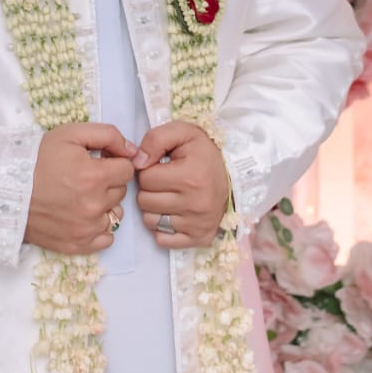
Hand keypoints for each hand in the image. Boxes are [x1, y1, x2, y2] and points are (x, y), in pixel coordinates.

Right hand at [24, 123, 137, 254]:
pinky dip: (98, 227)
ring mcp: (87, 228)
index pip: (127, 169)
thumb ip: (107, 135)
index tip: (98, 162)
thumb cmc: (38, 159)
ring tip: (82, 196)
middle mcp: (94, 206)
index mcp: (95, 176)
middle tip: (84, 177)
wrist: (7, 189)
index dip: (113, 162)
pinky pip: (106, 238)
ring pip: (115, 214)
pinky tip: (83, 215)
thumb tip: (133, 151)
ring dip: (105, 205)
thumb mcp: (70, 134)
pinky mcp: (78, 245)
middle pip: (120, 191)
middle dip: (108, 182)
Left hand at [134, 120, 229, 248]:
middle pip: (144, 201)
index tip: (160, 166)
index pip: (145, 178)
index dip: (147, 169)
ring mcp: (198, 224)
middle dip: (148, 189)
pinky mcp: (199, 238)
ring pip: (150, 220)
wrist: (234, 175)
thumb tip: (137, 162)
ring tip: (167, 196)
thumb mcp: (182, 133)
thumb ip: (155, 139)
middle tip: (163, 182)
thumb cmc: (203, 153)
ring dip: (153, 208)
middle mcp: (195, 204)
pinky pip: (163, 239)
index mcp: (190, 177)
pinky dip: (162, 227)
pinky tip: (172, 213)